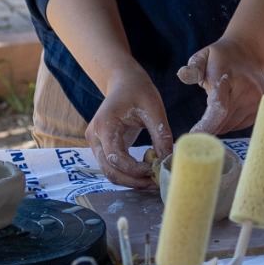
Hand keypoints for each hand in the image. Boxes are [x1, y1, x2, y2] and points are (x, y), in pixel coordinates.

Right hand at [87, 58, 173, 189]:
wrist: (123, 82)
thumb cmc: (138, 90)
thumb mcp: (153, 108)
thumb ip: (160, 134)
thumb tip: (168, 159)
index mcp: (105, 125)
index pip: (115, 158)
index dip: (135, 169)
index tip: (155, 169)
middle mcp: (95, 137)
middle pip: (109, 170)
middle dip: (133, 180)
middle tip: (155, 183)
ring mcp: (96, 143)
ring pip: (109, 173)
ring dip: (130, 181)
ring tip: (152, 181)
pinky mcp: (103, 147)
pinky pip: (113, 167)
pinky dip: (128, 174)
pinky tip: (146, 173)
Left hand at [178, 36, 263, 135]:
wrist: (250, 53)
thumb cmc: (221, 57)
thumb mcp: (204, 56)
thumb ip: (193, 67)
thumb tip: (181, 74)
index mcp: (227, 79)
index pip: (219, 107)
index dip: (207, 125)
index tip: (194, 137)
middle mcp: (245, 91)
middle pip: (222, 122)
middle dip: (206, 129)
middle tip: (194, 132)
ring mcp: (255, 101)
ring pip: (229, 126)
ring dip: (217, 125)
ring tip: (212, 112)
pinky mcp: (259, 109)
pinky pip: (238, 125)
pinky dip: (228, 123)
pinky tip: (226, 111)